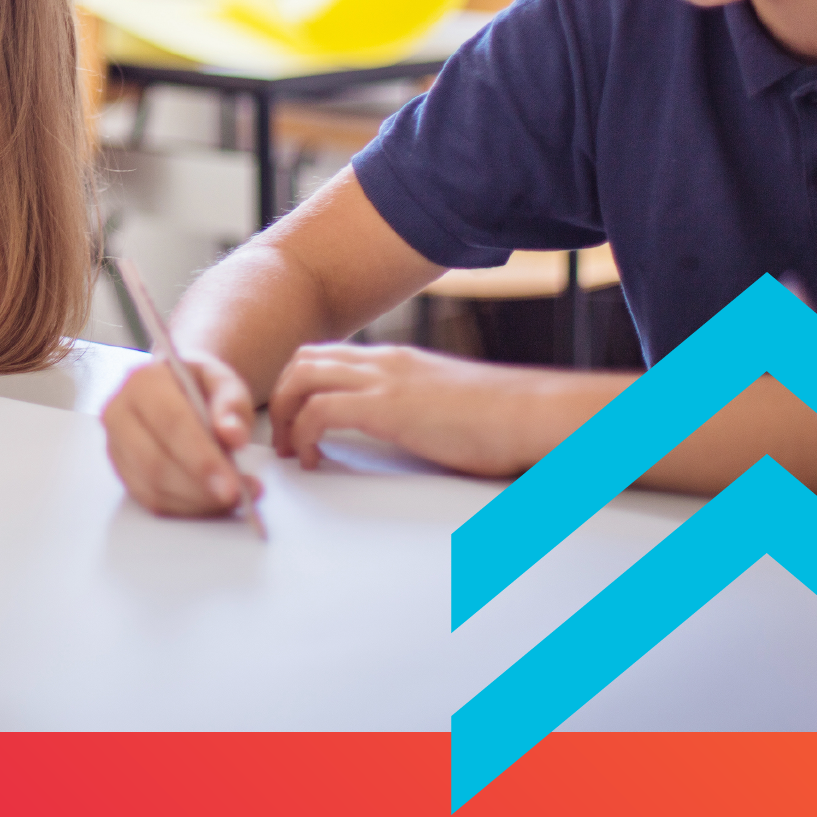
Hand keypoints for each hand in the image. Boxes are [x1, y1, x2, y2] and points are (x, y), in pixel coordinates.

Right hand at [102, 356, 258, 516]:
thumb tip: (234, 436)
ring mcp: (116, 445)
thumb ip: (232, 405)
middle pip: (155, 462)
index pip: (171, 423)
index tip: (231, 484)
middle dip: (199, 488)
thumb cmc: (200, 385)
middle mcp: (119, 412)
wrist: (179, 389)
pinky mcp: (122, 471)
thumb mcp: (224, 382)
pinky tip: (213, 501)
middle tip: (236, 496)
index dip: (201, 458)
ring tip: (234, 497)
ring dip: (196, 502)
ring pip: (152, 488)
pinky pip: (151, 500)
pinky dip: (186, 508)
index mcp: (143, 381)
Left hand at [269, 343, 547, 476]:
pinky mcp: (386, 408)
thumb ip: (421, 413)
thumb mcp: (449, 409)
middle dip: (281, 396)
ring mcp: (384, 380)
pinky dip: (303, 433)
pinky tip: (312, 460)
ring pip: (301, 376)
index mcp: (399, 362)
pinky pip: (319, 411)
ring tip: (290, 450)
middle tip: (283, 438)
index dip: (302, 384)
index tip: (296, 420)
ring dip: (283, 412)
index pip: (330, 356)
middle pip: (304, 359)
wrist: (535, 413)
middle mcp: (385, 362)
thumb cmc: (507, 420)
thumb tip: (415, 437)